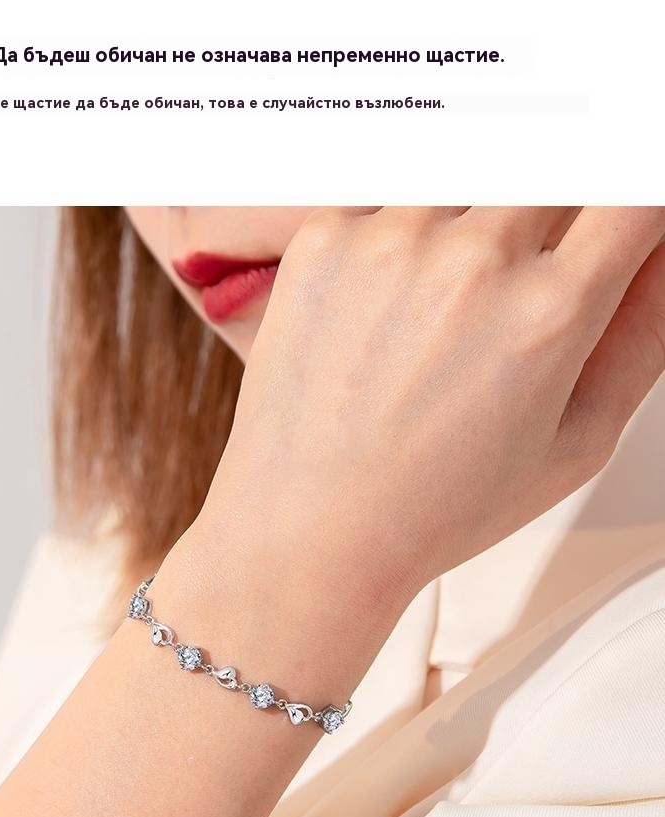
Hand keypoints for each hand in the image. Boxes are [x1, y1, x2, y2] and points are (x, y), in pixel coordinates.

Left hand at [201, 207, 664, 612]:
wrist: (311, 530)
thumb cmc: (435, 506)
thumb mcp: (576, 444)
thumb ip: (645, 334)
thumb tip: (661, 253)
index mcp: (548, 312)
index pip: (635, 183)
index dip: (637, 190)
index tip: (622, 212)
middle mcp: (471, 259)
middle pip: (557, 162)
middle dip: (555, 212)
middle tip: (522, 283)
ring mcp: (391, 239)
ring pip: (472, 171)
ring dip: (475, 218)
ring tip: (442, 312)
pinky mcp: (324, 237)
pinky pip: (389, 194)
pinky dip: (402, 234)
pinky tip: (388, 310)